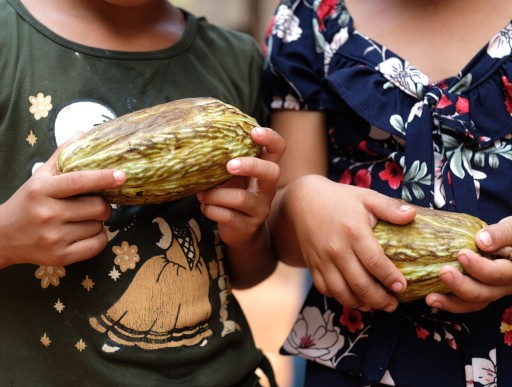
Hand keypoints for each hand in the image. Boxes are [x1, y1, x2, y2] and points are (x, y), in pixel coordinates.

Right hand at [0, 144, 125, 267]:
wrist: (2, 237)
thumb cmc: (27, 203)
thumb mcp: (39, 178)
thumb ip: (61, 156)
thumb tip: (83, 134)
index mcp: (42, 190)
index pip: (78, 181)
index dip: (102, 178)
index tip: (122, 175)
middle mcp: (47, 214)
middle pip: (97, 207)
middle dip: (104, 205)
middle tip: (96, 204)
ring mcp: (53, 237)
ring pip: (98, 226)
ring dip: (98, 222)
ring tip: (82, 220)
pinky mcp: (60, 256)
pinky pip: (97, 245)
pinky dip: (99, 238)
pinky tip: (86, 233)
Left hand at [196, 127, 284, 247]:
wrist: (241, 233)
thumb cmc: (234, 195)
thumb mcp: (234, 177)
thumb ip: (226, 162)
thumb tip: (197, 144)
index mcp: (265, 170)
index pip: (278, 149)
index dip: (270, 138)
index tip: (254, 132)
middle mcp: (268, 189)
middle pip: (272, 172)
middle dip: (250, 165)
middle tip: (229, 166)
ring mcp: (260, 209)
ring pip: (241, 198)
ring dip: (216, 194)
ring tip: (201, 194)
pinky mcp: (248, 227)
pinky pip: (229, 216)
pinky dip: (211, 210)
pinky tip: (204, 207)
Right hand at [279, 177, 414, 311]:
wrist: (302, 201)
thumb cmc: (338, 199)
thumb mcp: (365, 197)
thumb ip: (389, 207)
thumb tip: (412, 215)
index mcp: (354, 232)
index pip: (375, 263)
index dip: (390, 278)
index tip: (402, 287)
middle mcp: (337, 249)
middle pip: (360, 284)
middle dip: (380, 299)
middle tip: (393, 304)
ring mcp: (322, 260)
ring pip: (342, 292)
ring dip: (361, 304)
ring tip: (375, 306)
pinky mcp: (312, 265)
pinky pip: (325, 289)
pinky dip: (340, 298)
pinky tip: (353, 298)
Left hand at [426, 216, 511, 312]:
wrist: (510, 242)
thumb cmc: (511, 235)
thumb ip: (501, 234)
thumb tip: (482, 241)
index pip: (499, 274)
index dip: (480, 267)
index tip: (462, 254)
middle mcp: (506, 286)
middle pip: (485, 293)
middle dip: (462, 285)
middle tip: (443, 272)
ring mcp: (492, 291)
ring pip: (474, 302)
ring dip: (451, 302)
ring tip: (431, 298)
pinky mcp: (479, 292)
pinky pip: (465, 302)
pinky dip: (449, 302)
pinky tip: (431, 299)